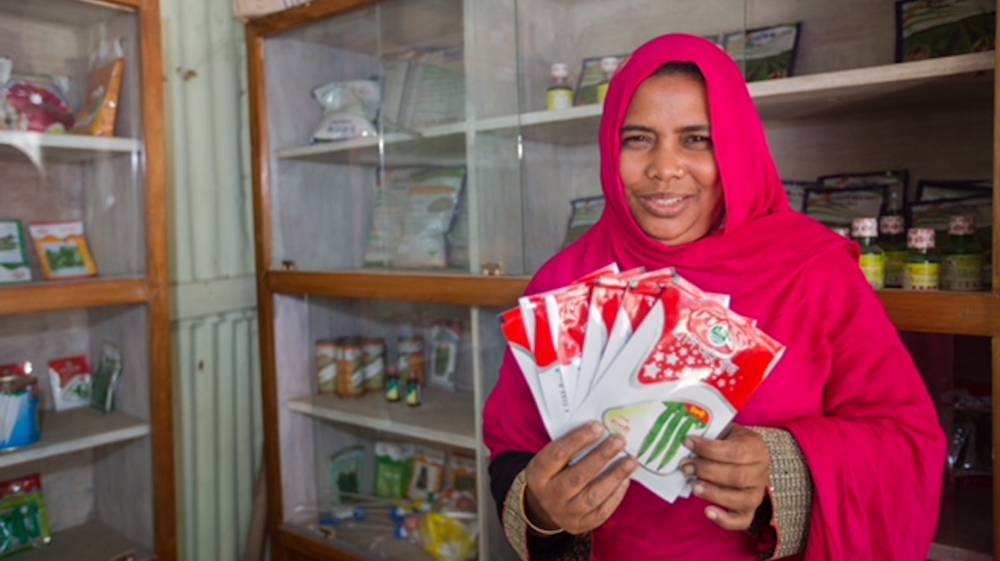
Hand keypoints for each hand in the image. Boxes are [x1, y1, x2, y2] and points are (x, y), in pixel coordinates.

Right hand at [523, 422, 639, 534]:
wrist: (542, 507)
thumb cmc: (551, 474)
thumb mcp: (549, 460)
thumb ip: (568, 447)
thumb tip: (600, 431)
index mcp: (538, 474)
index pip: (557, 454)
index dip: (578, 439)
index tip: (598, 426)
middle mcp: (550, 496)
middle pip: (577, 476)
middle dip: (601, 456)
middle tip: (619, 440)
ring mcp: (565, 513)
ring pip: (593, 496)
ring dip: (615, 476)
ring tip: (631, 461)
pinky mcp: (580, 525)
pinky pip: (601, 511)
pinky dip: (616, 495)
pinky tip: (626, 480)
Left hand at [680, 423, 769, 530]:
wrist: (749, 455)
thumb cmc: (731, 441)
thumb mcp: (725, 431)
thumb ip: (710, 435)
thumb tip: (686, 441)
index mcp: (755, 447)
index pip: (734, 451)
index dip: (708, 448)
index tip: (688, 442)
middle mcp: (761, 471)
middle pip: (737, 476)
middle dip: (707, 471)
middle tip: (686, 467)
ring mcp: (757, 492)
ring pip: (740, 499)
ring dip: (714, 494)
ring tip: (694, 487)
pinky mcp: (751, 509)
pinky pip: (742, 520)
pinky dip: (725, 520)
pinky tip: (708, 512)